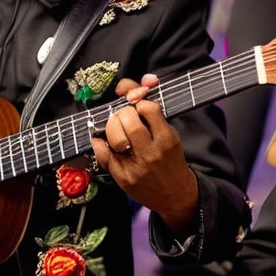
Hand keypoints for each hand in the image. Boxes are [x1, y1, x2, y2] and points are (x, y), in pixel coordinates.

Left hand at [92, 74, 199, 236]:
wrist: (175, 194)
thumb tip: (144, 80)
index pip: (147, 107)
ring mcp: (136, 166)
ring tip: (118, 129)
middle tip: (126, 117)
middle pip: (127, 119)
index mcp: (167, 138)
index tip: (140, 107)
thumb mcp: (170, 133)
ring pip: (114, 136)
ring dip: (112, 126)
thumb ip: (155, 108)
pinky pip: (103, 154)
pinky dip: (99, 143)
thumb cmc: (171, 159)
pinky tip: (103, 141)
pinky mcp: (123, 178)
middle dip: (123, 113)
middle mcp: (152, 152)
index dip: (139, 102)